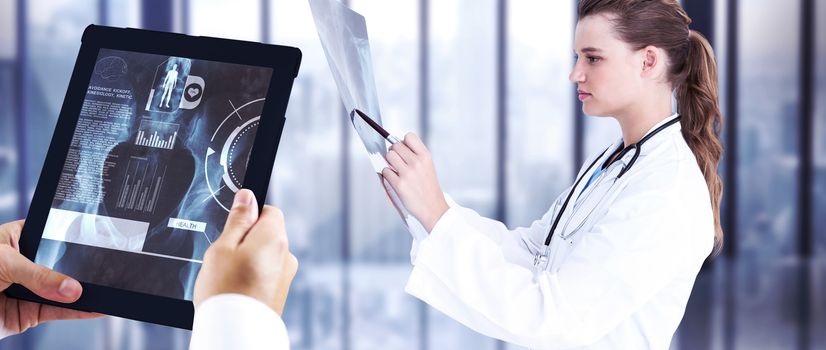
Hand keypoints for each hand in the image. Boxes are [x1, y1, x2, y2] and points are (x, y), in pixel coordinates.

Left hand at [0, 220, 100, 338]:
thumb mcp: (3, 264)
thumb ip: (40, 275)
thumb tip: (73, 288)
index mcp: (17, 238)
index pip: (53, 234)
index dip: (74, 236)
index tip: (100, 238)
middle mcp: (26, 263)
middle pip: (62, 264)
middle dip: (82, 268)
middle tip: (106, 268)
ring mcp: (29, 289)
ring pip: (63, 290)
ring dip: (83, 292)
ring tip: (107, 289)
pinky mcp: (30, 313)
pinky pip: (59, 312)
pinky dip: (78, 312)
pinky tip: (96, 307)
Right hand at [194, 190, 297, 314]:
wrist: (235, 331)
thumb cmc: (225, 290)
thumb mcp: (223, 247)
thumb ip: (238, 220)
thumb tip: (247, 196)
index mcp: (275, 238)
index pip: (269, 211)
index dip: (249, 217)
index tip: (232, 230)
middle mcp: (287, 255)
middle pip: (267, 234)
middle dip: (247, 241)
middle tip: (225, 257)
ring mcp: (286, 276)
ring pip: (265, 256)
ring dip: (249, 261)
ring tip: (228, 278)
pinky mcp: (280, 293)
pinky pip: (266, 275)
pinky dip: (253, 277)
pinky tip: (236, 289)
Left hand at [382, 132, 448, 232]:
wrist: (433, 208)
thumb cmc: (428, 187)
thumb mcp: (428, 166)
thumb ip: (415, 154)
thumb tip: (395, 144)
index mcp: (425, 156)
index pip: (409, 136)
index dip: (403, 142)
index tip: (404, 151)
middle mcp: (417, 162)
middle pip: (395, 145)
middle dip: (394, 152)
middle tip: (398, 163)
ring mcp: (407, 173)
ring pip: (388, 156)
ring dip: (389, 163)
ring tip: (396, 171)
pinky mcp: (399, 185)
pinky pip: (385, 172)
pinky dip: (387, 176)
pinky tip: (395, 181)